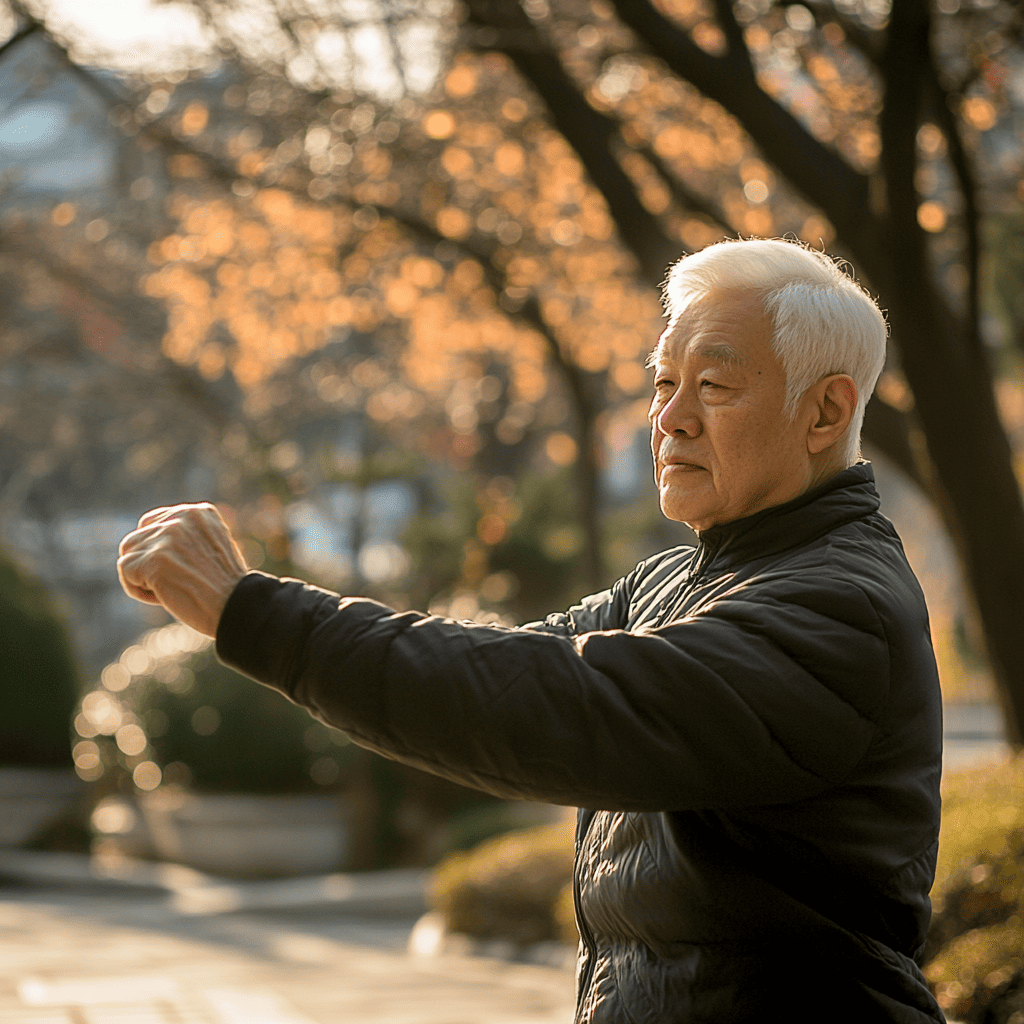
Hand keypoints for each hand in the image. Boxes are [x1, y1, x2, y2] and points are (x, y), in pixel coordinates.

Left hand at [117, 503, 249, 637]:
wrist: (236, 606)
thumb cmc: (225, 587)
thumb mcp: (211, 547)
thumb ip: (185, 537)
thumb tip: (147, 542)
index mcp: (198, 512)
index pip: (153, 522)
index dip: (157, 549)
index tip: (176, 568)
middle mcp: (180, 518)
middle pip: (137, 538)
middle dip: (148, 563)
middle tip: (173, 582)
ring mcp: (166, 538)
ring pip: (129, 553)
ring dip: (141, 576)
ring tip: (167, 590)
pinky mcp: (153, 559)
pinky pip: (125, 570)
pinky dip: (136, 589)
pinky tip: (160, 597)